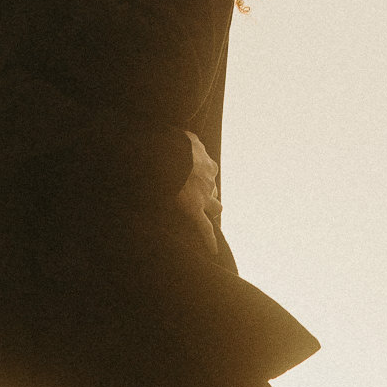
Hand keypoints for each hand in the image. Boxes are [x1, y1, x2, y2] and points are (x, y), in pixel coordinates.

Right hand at [176, 131, 220, 253]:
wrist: (171, 155)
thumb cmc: (175, 143)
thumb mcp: (185, 137)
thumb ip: (188, 139)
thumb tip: (185, 136)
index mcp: (207, 164)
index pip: (209, 172)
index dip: (202, 176)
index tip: (194, 176)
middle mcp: (209, 181)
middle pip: (214, 191)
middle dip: (209, 194)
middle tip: (198, 197)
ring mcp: (203, 197)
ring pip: (215, 208)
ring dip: (211, 211)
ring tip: (203, 216)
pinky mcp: (195, 210)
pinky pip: (205, 228)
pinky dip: (210, 240)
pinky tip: (213, 250)